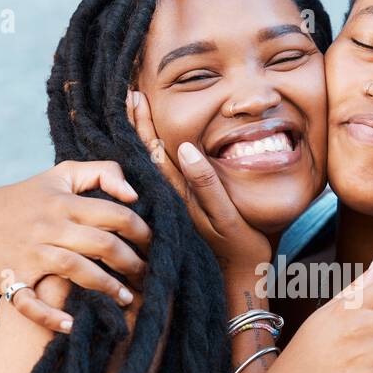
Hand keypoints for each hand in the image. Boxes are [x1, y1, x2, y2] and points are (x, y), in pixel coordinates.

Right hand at [0, 160, 151, 333]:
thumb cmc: (26, 199)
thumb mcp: (60, 175)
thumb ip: (102, 173)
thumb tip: (134, 193)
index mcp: (64, 202)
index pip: (115, 214)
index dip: (142, 231)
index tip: (155, 245)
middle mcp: (49, 227)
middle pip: (102, 244)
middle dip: (132, 263)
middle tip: (148, 276)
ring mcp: (30, 254)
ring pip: (75, 269)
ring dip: (106, 287)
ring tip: (127, 299)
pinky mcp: (11, 280)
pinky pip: (30, 302)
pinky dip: (50, 316)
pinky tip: (72, 326)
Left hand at [127, 89, 271, 276]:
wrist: (244, 279)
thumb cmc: (241, 247)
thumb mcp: (226, 216)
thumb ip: (207, 184)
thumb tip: (185, 147)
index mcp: (179, 194)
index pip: (154, 153)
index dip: (143, 124)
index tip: (133, 96)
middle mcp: (173, 198)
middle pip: (149, 155)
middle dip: (138, 124)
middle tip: (128, 94)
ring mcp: (178, 205)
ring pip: (155, 166)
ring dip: (145, 137)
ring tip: (134, 111)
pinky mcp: (185, 212)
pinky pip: (165, 179)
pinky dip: (157, 157)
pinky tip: (154, 146)